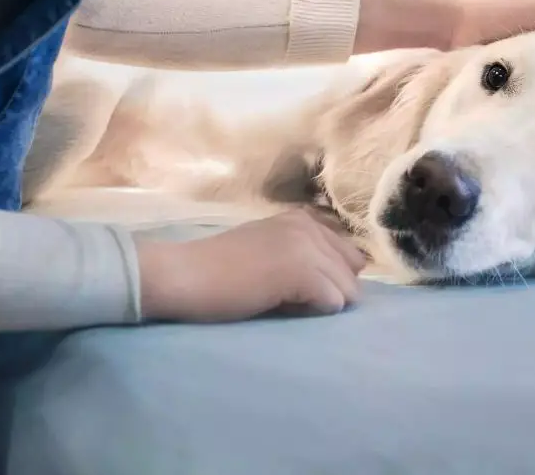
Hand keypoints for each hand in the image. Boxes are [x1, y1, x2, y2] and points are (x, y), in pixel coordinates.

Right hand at [137, 209, 366, 322]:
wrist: (181, 275)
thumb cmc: (217, 273)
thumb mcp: (267, 251)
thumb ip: (302, 255)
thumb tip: (341, 285)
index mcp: (302, 220)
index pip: (349, 255)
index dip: (328, 278)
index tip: (292, 286)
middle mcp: (309, 226)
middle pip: (352, 274)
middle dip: (329, 292)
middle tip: (285, 297)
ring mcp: (307, 246)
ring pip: (347, 291)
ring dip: (319, 304)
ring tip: (280, 302)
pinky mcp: (301, 271)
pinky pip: (334, 303)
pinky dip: (312, 313)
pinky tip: (279, 307)